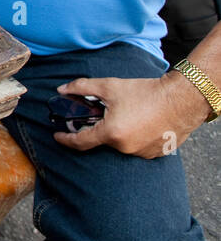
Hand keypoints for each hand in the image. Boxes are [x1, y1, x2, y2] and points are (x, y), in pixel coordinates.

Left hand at [53, 70, 212, 157]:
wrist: (182, 99)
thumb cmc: (146, 92)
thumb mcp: (109, 86)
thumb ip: (81, 87)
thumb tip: (62, 90)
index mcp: (111, 134)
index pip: (80, 142)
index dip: (66, 139)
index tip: (57, 136)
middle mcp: (125, 148)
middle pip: (103, 140)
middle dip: (100, 127)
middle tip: (105, 113)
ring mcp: (142, 153)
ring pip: (121, 144)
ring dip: (119, 132)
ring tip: (129, 114)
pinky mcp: (156, 153)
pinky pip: (137, 147)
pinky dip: (134, 136)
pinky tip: (141, 122)